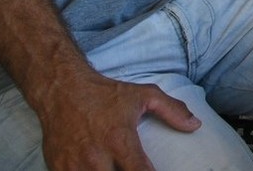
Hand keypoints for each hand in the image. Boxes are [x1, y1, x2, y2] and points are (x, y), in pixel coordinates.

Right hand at [37, 72, 200, 170]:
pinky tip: (98, 168)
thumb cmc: (105, 94)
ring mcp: (73, 165)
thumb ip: (172, 110)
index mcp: (119, 140)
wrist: (62, 90)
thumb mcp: (144, 95)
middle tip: (134, 168)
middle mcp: (95, 157)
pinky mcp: (57, 168)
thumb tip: (195, 125)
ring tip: (117, 168)